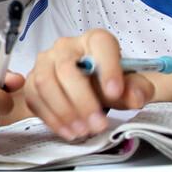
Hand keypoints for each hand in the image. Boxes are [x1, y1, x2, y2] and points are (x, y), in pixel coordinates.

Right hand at [24, 28, 154, 139]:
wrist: (91, 92)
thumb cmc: (110, 83)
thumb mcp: (132, 85)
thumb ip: (138, 89)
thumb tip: (135, 97)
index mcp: (95, 40)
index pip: (100, 45)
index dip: (107, 68)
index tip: (115, 93)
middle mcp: (66, 46)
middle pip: (66, 69)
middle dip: (82, 101)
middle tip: (98, 124)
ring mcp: (44, 63)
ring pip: (45, 84)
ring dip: (64, 112)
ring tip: (83, 131)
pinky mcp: (32, 82)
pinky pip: (34, 98)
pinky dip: (51, 118)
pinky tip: (68, 131)